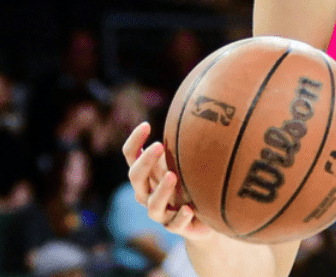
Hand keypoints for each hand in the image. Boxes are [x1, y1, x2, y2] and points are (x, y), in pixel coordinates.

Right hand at [123, 121, 215, 240]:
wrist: (204, 218)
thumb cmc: (190, 183)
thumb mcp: (183, 161)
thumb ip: (180, 144)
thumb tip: (191, 108)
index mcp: (146, 175)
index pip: (131, 156)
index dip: (135, 141)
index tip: (147, 124)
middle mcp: (147, 194)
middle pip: (136, 178)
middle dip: (145, 162)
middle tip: (160, 145)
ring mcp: (161, 213)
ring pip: (152, 205)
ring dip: (161, 191)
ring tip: (173, 176)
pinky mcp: (176, 227)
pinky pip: (175, 225)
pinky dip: (180, 217)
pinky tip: (188, 208)